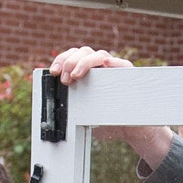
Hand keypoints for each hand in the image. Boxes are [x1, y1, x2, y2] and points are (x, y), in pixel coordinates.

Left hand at [47, 46, 173, 164]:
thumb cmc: (104, 120)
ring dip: (85, 62)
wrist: (127, 130)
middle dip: (70, 62)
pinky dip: (114, 62)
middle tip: (65, 79)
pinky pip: (123, 64)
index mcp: (86, 72)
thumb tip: (55, 103)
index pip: (72, 57)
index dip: (61, 60)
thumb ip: (72, 104)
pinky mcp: (129, 75)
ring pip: (99, 55)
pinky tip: (106, 63)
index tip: (53, 72)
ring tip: (76, 75)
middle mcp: (99, 67)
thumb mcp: (82, 112)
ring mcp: (114, 69)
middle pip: (83, 52)